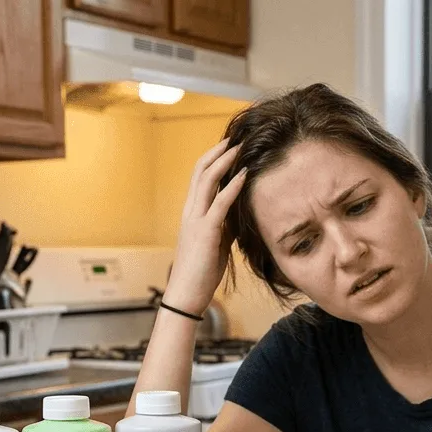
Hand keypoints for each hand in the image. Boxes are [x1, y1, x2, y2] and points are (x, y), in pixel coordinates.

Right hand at [164, 140, 247, 314]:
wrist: (186, 295)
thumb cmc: (201, 271)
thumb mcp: (217, 242)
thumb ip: (225, 224)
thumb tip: (240, 212)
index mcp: (191, 213)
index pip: (199, 176)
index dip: (214, 158)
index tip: (230, 145)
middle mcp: (190, 211)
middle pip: (200, 170)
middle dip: (218, 151)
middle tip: (236, 137)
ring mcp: (196, 220)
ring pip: (206, 180)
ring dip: (224, 161)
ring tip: (240, 147)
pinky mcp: (206, 233)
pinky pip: (219, 203)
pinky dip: (232, 186)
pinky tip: (244, 174)